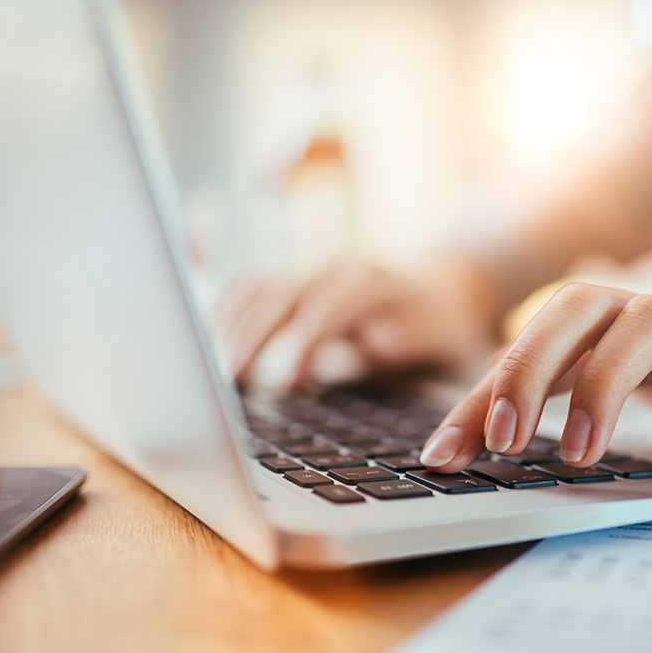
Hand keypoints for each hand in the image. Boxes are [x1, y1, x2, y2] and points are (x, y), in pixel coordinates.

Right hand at [219, 260, 496, 388]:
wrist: (444, 298)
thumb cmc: (442, 332)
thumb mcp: (443, 339)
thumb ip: (413, 339)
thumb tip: (377, 341)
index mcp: (373, 282)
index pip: (329, 305)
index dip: (303, 341)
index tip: (284, 381)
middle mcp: (335, 270)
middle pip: (280, 293)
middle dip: (252, 336)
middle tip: (228, 382)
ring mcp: (309, 275)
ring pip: (257, 288)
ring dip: (230, 327)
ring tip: (212, 375)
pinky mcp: (291, 287)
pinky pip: (246, 290)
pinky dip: (223, 315)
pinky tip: (206, 348)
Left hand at [419, 283, 651, 472]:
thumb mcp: (613, 394)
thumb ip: (541, 409)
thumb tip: (452, 445)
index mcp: (604, 321)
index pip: (528, 342)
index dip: (481, 395)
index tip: (444, 456)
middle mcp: (648, 313)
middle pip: (577, 307)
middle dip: (531, 368)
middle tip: (506, 441)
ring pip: (649, 323)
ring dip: (605, 385)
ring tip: (580, 454)